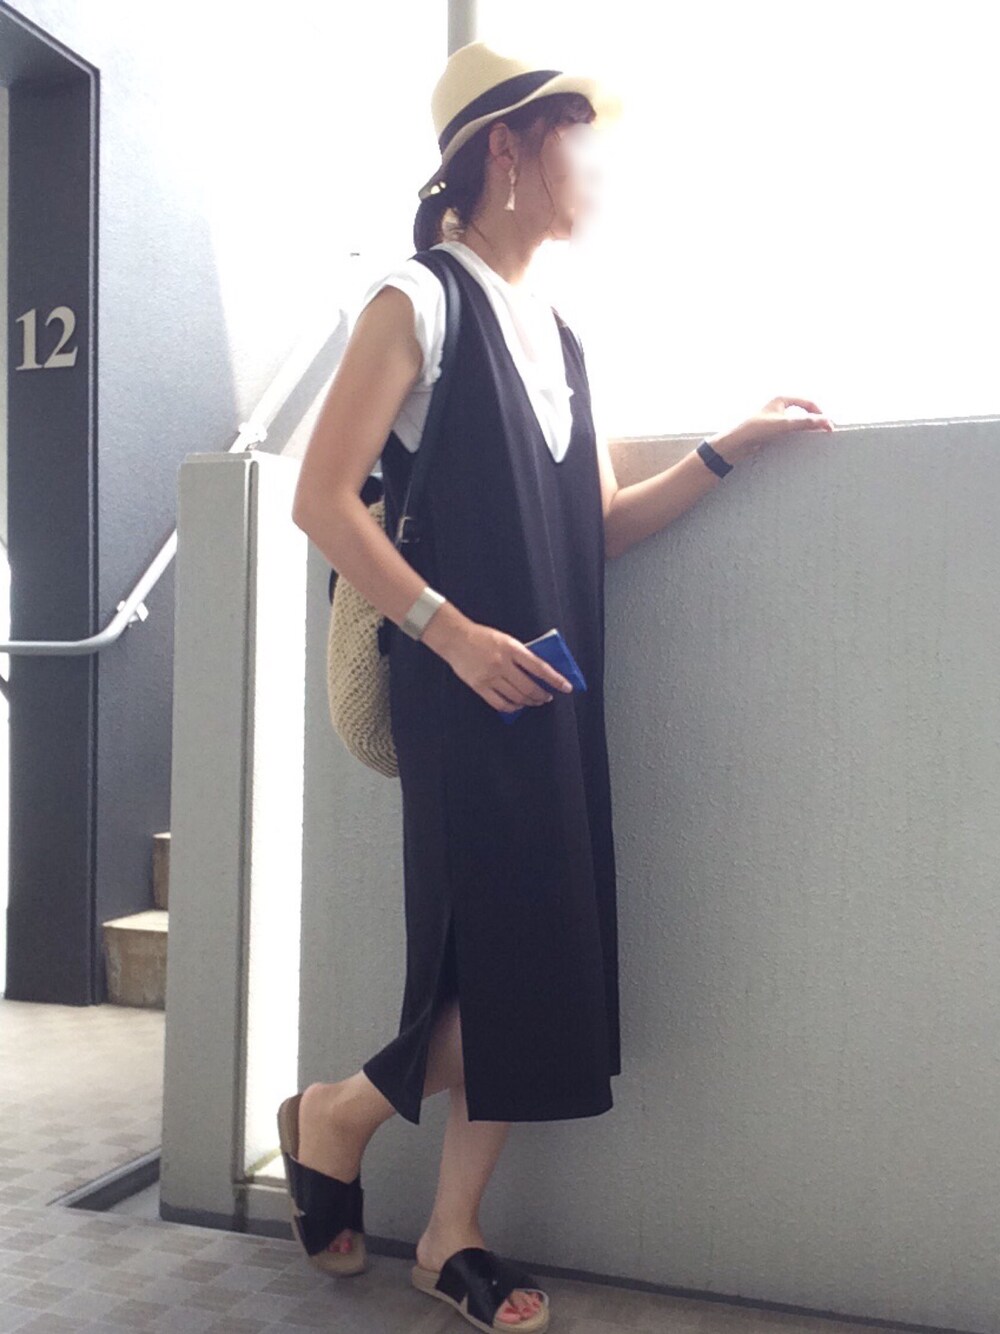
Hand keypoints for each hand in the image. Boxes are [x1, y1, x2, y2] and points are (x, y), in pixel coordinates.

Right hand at [441, 620, 574, 714]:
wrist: (455, 638)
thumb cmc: (482, 636)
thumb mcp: (506, 640)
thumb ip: (521, 654)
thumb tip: (539, 671)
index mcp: (511, 648)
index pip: (539, 667)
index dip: (555, 679)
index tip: (566, 687)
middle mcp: (502, 663)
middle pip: (529, 687)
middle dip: (542, 695)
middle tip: (547, 697)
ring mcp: (490, 676)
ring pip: (516, 697)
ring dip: (529, 702)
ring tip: (534, 701)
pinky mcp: (480, 686)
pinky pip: (500, 703)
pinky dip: (512, 707)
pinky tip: (517, 705)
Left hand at [708, 396, 835, 463]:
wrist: (736, 444)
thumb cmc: (757, 429)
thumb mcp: (784, 424)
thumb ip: (806, 422)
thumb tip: (826, 421)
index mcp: (782, 399)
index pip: (808, 403)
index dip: (820, 413)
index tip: (828, 426)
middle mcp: (779, 407)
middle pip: (803, 412)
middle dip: (815, 421)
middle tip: (825, 432)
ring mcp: (775, 419)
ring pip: (797, 423)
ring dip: (806, 430)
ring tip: (815, 439)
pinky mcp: (771, 431)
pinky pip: (789, 432)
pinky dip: (797, 436)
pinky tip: (800, 445)